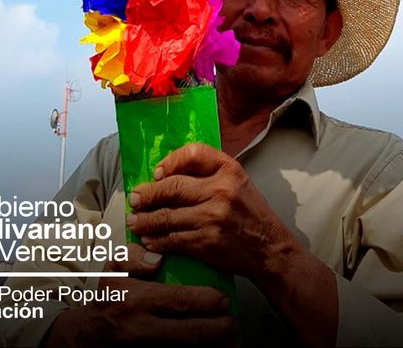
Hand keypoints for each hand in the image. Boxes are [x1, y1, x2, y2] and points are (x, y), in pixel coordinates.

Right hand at [44, 244, 235, 346]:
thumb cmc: (105, 298)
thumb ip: (133, 256)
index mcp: (134, 300)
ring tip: (230, 339)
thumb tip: (158, 258)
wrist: (86, 337)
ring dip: (211, 347)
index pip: (177, 301)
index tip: (222, 298)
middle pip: (188, 333)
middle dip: (216, 330)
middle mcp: (142, 329)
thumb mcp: (111, 268)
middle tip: (233, 322)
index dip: (204, 301)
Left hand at [126, 142, 294, 282]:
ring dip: (146, 220)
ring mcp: (212, 218)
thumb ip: (209, 171)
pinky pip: (174, 239)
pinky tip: (149, 239)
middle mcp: (220, 190)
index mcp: (228, 170)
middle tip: (134, 199)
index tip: (157, 173)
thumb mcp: (237, 180)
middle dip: (148, 194)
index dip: (170, 162)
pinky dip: (157, 240)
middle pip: (173, 187)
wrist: (269, 248)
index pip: (193, 154)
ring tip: (134, 221)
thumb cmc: (250, 211)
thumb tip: (168, 172)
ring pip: (168, 216)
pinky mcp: (206, 243)